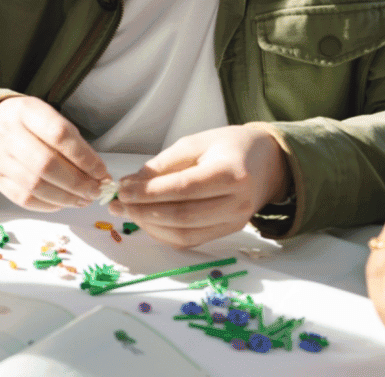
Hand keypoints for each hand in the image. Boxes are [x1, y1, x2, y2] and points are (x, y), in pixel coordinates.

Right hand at [0, 96, 109, 211]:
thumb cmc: (26, 122)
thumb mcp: (46, 116)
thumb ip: (71, 140)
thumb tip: (97, 172)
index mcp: (25, 111)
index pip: (58, 134)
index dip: (84, 157)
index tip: (101, 171)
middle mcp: (8, 133)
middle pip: (46, 164)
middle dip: (77, 182)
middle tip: (95, 190)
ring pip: (35, 185)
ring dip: (66, 197)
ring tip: (84, 199)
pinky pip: (24, 199)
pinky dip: (49, 205)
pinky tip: (64, 202)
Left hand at [110, 123, 288, 248]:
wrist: (266, 163)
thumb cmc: (228, 147)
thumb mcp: (195, 143)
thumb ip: (163, 164)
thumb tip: (131, 184)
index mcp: (232, 173)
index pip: (184, 188)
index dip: (150, 192)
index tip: (123, 189)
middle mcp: (237, 203)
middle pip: (183, 215)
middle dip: (144, 211)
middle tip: (117, 203)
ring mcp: (235, 222)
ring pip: (185, 234)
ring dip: (150, 226)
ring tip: (127, 211)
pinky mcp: (228, 233)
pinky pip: (191, 241)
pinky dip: (163, 234)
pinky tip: (146, 220)